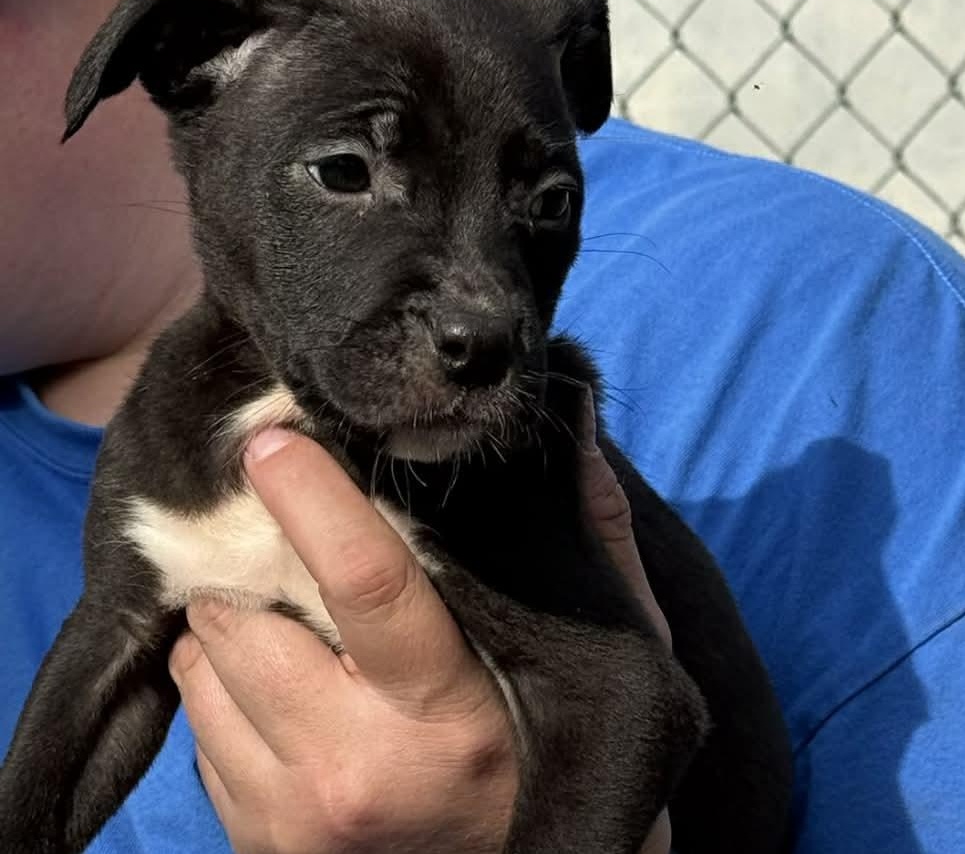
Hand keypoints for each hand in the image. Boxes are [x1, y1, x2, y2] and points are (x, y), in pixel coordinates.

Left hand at [169, 394, 671, 853]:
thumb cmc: (560, 750)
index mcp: (448, 716)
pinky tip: (283, 688)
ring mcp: (296, 817)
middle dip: (246, 563)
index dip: (312, 497)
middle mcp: (359, 771)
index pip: (366, 580)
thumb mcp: (604, 651)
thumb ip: (592, 537)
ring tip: (291, 622)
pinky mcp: (259, 844)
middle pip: (247, 621)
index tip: (273, 439)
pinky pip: (198, 727)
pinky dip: (223, 683)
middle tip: (280, 543)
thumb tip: (572, 430)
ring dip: (230, 623)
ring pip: (204, 666)